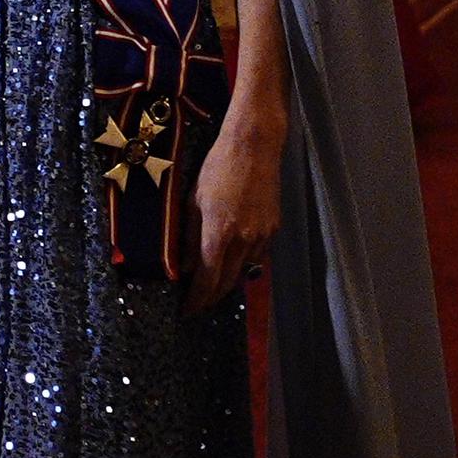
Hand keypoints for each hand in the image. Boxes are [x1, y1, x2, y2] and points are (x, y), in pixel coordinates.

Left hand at [181, 118, 282, 317]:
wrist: (255, 146)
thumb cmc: (218, 167)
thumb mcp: (193, 201)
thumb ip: (188, 238)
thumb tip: (183, 267)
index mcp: (219, 233)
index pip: (206, 279)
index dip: (195, 300)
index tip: (186, 311)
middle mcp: (243, 240)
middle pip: (227, 283)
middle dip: (210, 297)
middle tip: (197, 303)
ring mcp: (262, 235)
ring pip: (243, 271)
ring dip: (227, 280)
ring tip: (212, 281)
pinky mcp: (274, 228)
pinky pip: (256, 256)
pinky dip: (243, 262)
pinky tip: (232, 257)